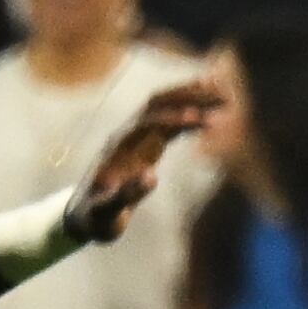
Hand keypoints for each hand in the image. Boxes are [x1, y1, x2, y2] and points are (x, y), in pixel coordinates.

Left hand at [62, 82, 219, 242]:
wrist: (85, 216)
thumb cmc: (97, 218)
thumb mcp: (108, 214)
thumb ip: (126, 196)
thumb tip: (151, 177)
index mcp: (118, 149)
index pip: (147, 124)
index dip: (171, 119)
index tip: (198, 118)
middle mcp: (126, 135)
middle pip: (158, 104)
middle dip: (188, 97)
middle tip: (221, 95)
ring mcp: (135, 135)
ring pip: (165, 106)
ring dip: (191, 96)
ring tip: (222, 90)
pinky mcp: (145, 141)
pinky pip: (169, 118)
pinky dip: (190, 109)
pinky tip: (210, 109)